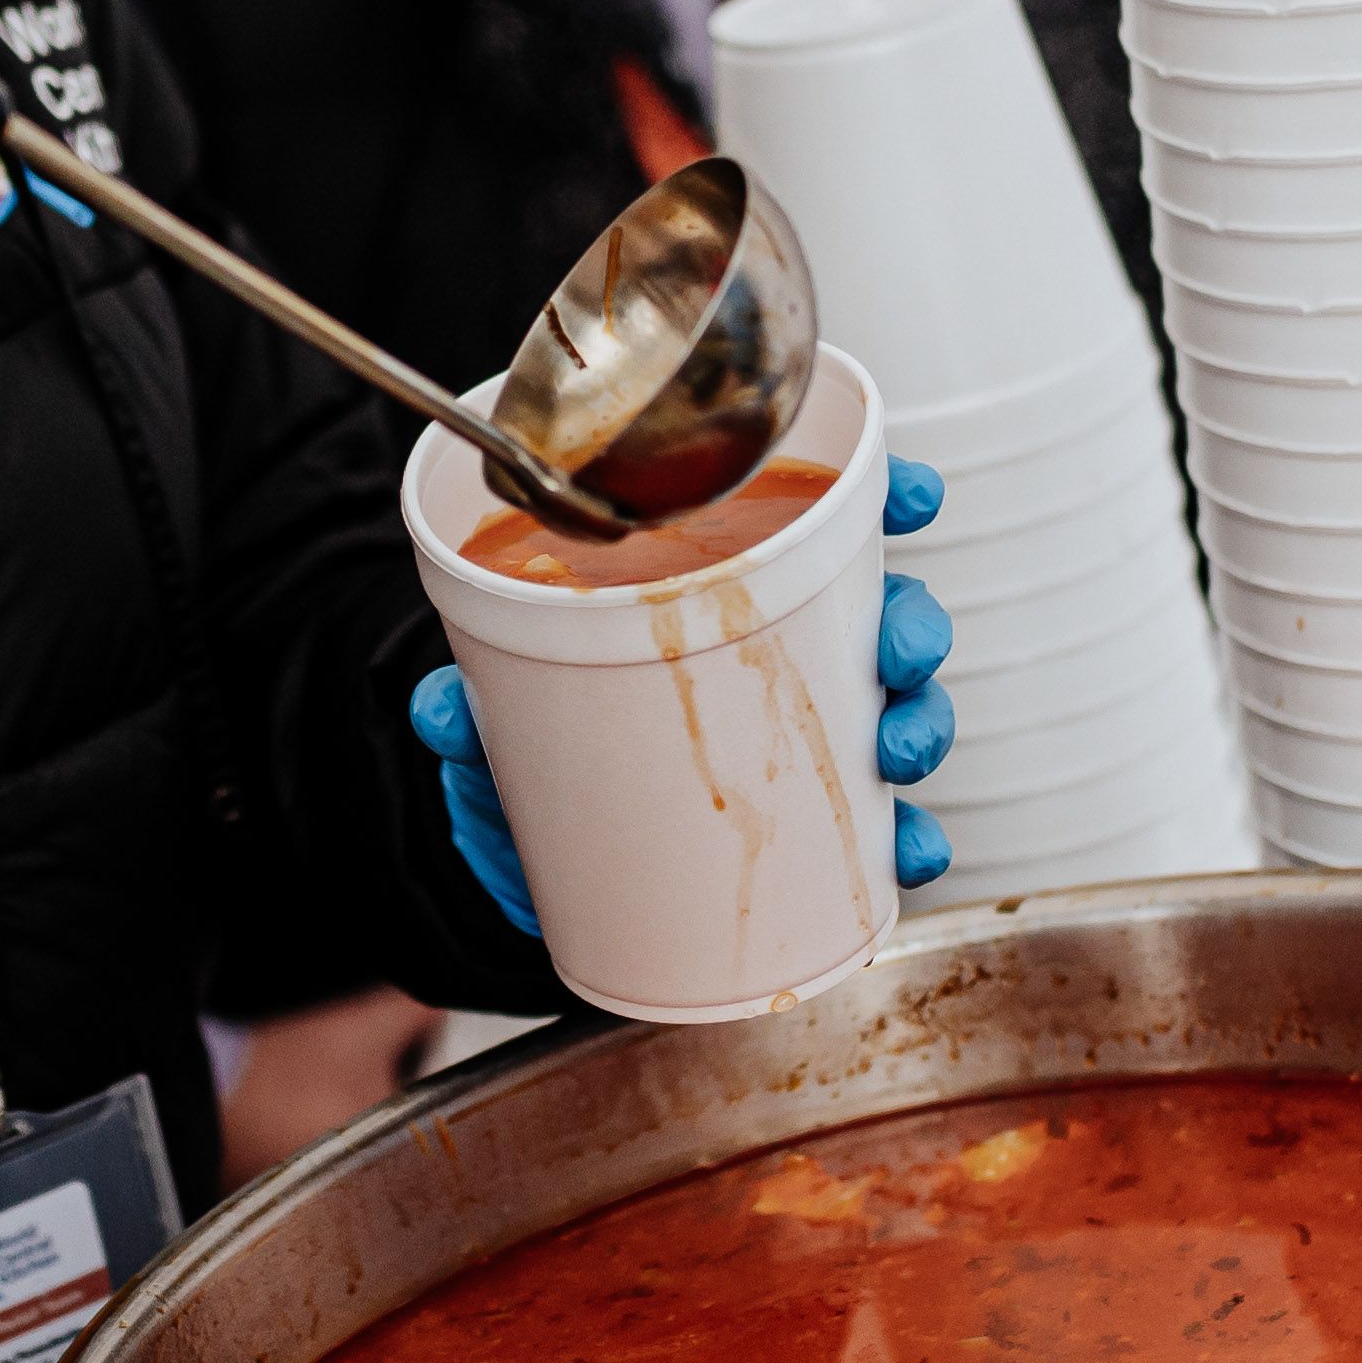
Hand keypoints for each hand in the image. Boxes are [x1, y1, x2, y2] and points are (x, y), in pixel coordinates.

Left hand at [411, 455, 955, 937]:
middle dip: (911, 625)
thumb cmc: (532, 755)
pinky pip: (877, 835)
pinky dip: (905, 842)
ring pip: (896, 713)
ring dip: (919, 723)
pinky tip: (905, 850)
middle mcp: (780, 660)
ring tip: (896, 748)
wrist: (530, 866)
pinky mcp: (809, 835)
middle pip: (882, 617)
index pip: (818, 525)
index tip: (911, 495)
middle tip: (896, 649)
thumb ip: (468, 707)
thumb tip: (442, 709)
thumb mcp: (492, 717)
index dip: (883, 498)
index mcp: (723, 596)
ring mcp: (801, 744)